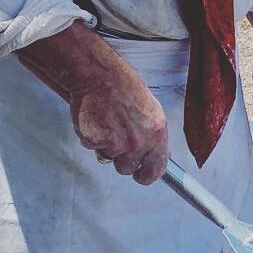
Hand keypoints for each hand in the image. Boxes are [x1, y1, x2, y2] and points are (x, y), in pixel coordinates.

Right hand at [72, 70, 169, 184]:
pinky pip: (93, 148)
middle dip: (122, 160)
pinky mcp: (94, 141)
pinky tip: (96, 118)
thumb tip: (161, 156)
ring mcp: (115, 143)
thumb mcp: (151, 111)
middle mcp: (138, 142)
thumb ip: (154, 135)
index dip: (147, 176)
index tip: (142, 177)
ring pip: (109, 159)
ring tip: (107, 123)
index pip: (156, 169)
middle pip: (128, 169)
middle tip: (117, 142)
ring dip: (107, 148)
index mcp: (156, 133)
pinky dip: (92, 137)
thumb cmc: (125, 89)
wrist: (99, 75)